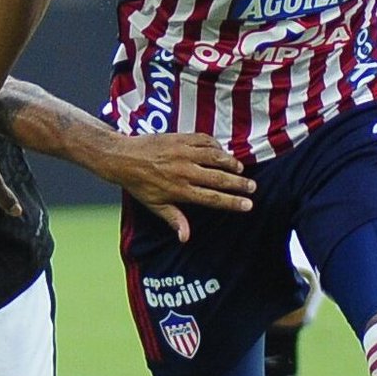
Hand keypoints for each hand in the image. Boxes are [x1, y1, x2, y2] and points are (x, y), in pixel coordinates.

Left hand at [96, 133, 254, 242]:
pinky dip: (217, 146)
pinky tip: (222, 152)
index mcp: (180, 190)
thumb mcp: (154, 205)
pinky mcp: (181, 138)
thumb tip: (186, 237)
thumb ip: (174, 219)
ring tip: (241, 170)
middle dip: (239, 184)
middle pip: (219, 178)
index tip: (248, 205)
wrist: (123, 157)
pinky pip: (205, 141)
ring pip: (216, 157)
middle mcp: (184, 171)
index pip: (212, 198)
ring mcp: (183, 153)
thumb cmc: (139, 184)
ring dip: (231, 163)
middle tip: (253, 187)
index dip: (232, 202)